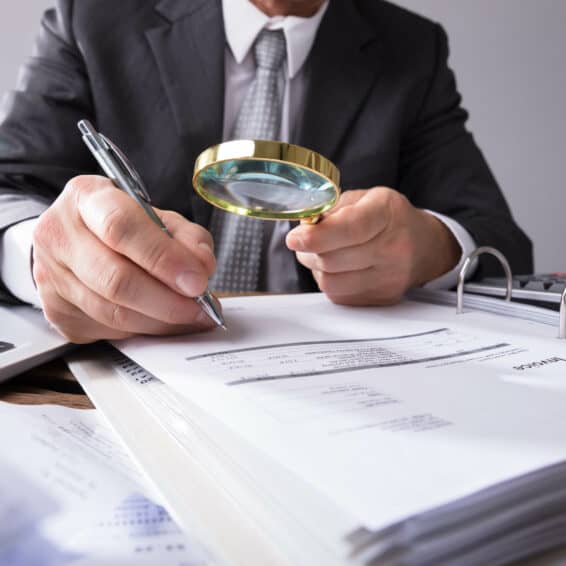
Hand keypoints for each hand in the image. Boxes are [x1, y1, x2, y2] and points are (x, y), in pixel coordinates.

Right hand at [32, 175, 217, 342]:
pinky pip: (109, 331)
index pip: (122, 228)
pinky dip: (145, 330)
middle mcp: (59, 235)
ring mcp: (51, 277)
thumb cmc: (123, 225)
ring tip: (192, 317)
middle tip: (200, 307)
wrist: (76, 240)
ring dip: (161, 321)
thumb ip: (186, 237)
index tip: (197, 281)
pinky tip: (164, 322)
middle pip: (115, 280)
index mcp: (86, 198)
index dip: (164, 258)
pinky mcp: (58, 312)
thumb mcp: (159, 217)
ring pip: (114, 313)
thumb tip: (202, 267)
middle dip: (168, 301)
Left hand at [286, 187, 460, 305]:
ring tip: (324, 254)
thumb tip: (303, 228)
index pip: (350, 229)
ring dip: (317, 268)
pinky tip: (340, 268)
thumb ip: (332, 209)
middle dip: (308, 250)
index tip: (294, 238)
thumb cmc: (388, 218)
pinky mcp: (382, 298)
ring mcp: (390, 278)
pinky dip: (331, 282)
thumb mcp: (364, 198)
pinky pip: (339, 296)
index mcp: (386, 213)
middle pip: (331, 259)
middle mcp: (393, 248)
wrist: (423, 245)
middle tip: (306, 240)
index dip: (316, 236)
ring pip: (330, 282)